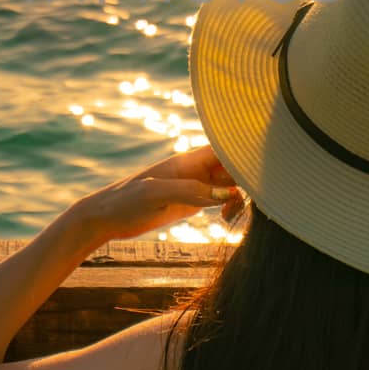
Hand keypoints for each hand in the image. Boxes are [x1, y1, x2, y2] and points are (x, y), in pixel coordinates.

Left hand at [67, 144, 242, 242]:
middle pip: (233, 166)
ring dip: (240, 196)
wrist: (105, 219)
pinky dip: (230, 206)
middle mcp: (195, 170)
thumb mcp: (154, 194)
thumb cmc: (125, 201)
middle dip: (248, 180)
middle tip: (249, 202)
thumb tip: (224, 194)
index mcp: (187, 161)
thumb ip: (188, 191)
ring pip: (230, 182)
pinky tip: (226, 219)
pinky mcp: (191, 202)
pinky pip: (220, 198)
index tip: (263, 171)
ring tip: (231, 215)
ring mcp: (194, 185)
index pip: (224, 150)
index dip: (245, 155)